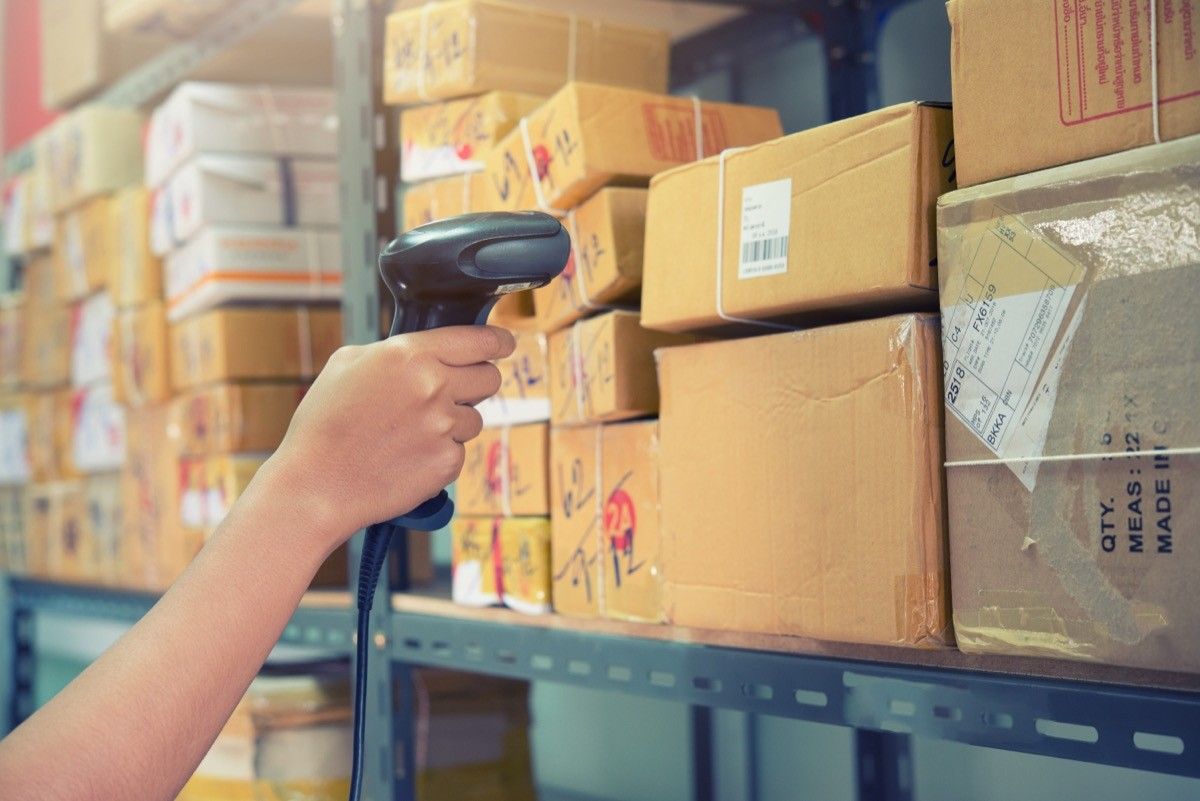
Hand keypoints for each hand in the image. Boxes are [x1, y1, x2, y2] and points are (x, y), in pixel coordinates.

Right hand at [261, 325, 514, 547]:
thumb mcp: (347, 363)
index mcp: (411, 355)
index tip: (504, 344)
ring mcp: (444, 427)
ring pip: (474, 418)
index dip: (497, 342)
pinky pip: (458, 451)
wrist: (315, 485)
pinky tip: (406, 457)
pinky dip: (439, 454)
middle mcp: (435, 387)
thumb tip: (424, 352)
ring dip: (454, 422)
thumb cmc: (323, 423)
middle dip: (477, 382)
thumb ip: (394, 351)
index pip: (479, 342)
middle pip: (490, 379)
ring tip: (411, 433)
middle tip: (456, 391)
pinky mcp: (448, 464)